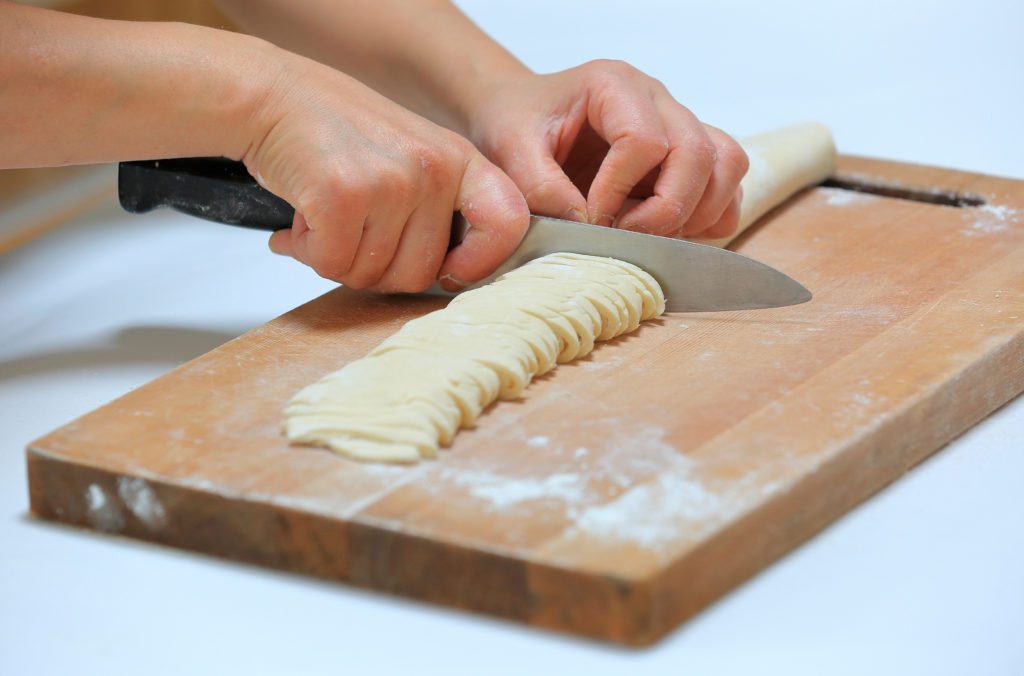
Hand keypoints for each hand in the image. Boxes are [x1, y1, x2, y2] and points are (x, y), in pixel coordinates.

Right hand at [244, 53, 528, 291]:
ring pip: (372, 275)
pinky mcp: (344, 195)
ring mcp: (392, 182)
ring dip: (337, 259)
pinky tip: (301, 222)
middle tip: (350, 238)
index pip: (509, 223)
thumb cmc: (337, 134)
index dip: (481, 262)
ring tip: (324, 218)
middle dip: (376, 270)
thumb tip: (450, 279)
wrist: (272, 96)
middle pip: (420, 274)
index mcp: (459, 160)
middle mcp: (434, 169)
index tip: (448, 271)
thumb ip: (437, 210)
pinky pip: (333, 264)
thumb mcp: (411, 157)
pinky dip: (309, 252)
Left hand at [467, 60, 748, 238]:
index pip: (645, 140)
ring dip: (696, 213)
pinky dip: (709, 216)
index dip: (620, 190)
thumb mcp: (510, 150)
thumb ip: (541, 188)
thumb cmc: (517, 125)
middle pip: (697, 154)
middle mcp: (658, 99)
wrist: (522, 116)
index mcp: (614, 85)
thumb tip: (587, 226)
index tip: (590, 217)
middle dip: (665, 210)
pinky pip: (728, 184)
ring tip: (647, 235)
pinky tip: (667, 232)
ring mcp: (680, 124)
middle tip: (624, 236)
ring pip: (727, 164)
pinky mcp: (690, 154)